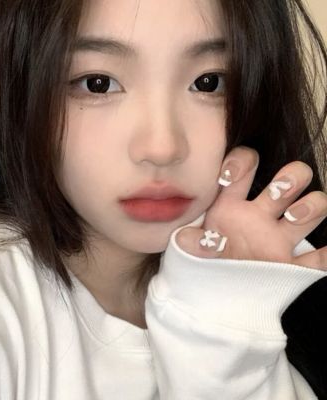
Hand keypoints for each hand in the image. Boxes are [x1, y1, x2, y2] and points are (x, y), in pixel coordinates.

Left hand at [176, 147, 326, 269]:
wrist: (220, 300)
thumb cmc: (207, 270)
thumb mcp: (198, 253)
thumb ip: (193, 243)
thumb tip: (182, 238)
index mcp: (232, 208)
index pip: (244, 168)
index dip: (240, 162)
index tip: (228, 177)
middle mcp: (260, 218)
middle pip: (288, 180)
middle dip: (289, 177)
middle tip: (276, 192)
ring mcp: (280, 239)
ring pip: (313, 206)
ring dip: (311, 205)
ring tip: (294, 217)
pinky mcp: (294, 267)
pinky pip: (321, 257)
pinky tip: (324, 249)